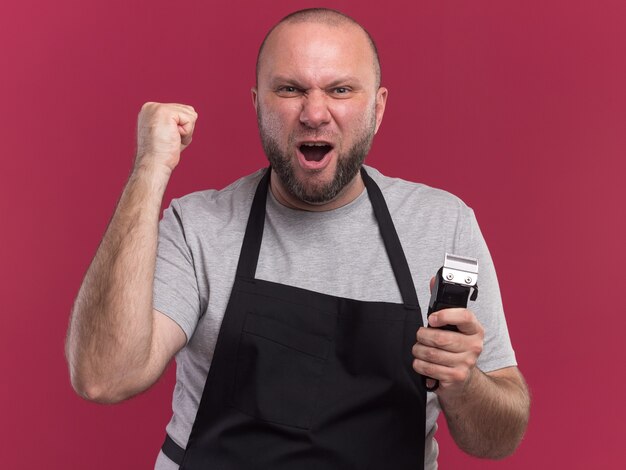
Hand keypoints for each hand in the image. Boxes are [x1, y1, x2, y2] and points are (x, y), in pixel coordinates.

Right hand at [135, 102, 197, 172]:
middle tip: (170, 141)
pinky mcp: (165, 112)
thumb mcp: (170, 133)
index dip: (181, 128)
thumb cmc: (162, 155)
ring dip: (186, 132)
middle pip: (187, 111)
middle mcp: (151, 106)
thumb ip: (179, 122)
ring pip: (190, 114)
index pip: (180, 111)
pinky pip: (190, 119)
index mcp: (150, 111)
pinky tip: (173, 139)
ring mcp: (157, 108)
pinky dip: (187, 133)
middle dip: (185, 129)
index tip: (167, 139)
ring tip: (171, 140)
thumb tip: (194, 113)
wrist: (153, 165)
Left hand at [412, 279, 483, 395]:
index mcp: (475, 329)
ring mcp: (466, 363)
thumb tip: (434, 280)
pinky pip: (429, 369)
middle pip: (441, 338)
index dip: (445, 315)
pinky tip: (422, 362)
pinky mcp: (456, 377)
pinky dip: (419, 365)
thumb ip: (443, 304)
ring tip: (419, 349)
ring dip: (418, 351)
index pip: (464, 316)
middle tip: (420, 336)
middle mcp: (474, 346)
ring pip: (431, 354)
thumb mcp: (452, 325)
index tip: (432, 318)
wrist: (464, 379)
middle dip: (423, 336)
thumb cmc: (454, 346)